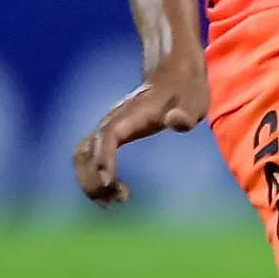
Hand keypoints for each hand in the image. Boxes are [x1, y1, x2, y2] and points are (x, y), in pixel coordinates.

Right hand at [74, 54, 210, 204]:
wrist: (174, 75)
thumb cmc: (187, 91)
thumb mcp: (196, 101)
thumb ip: (187, 113)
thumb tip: (174, 121)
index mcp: (130, 115)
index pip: (107, 137)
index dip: (104, 159)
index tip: (109, 182)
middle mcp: (111, 121)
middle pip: (87, 151)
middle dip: (94, 178)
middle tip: (116, 200)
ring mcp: (107, 127)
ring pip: (82, 156)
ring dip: (88, 181)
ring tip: (110, 202)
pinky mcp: (108, 134)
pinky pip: (88, 156)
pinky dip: (90, 175)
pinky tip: (110, 190)